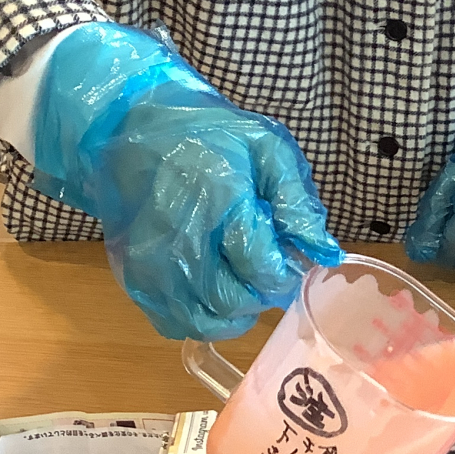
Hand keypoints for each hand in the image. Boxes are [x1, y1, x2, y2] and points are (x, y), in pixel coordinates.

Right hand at [30, 24, 343, 340]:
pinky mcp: (132, 278)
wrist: (128, 130)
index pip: (263, 269)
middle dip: (263, 291)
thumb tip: (326, 254)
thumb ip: (298, 203)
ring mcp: (151, 266)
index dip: (287, 271)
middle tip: (265, 265)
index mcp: (218, 203)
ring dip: (235, 311)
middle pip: (236, 301)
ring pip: (205, 321)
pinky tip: (211, 291)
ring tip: (241, 279)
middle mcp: (180, 243)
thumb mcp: (267, 148)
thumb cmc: (207, 135)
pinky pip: (173, 323)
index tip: (288, 256)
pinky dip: (199, 317)